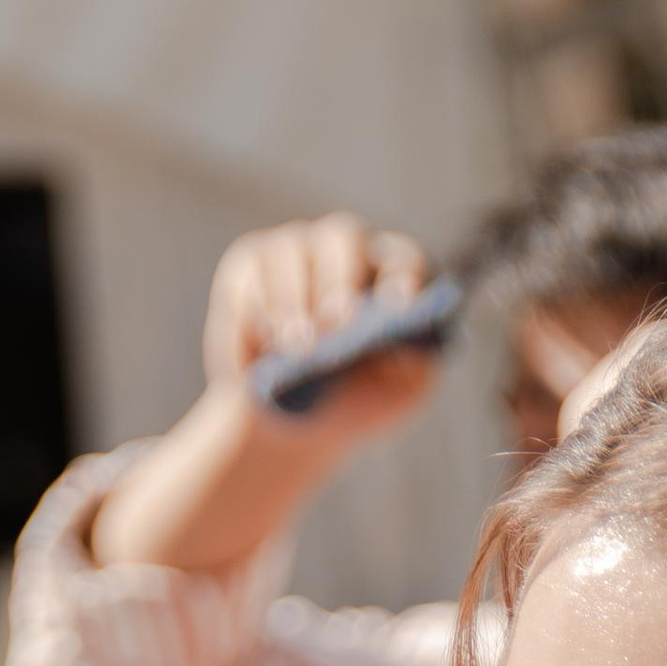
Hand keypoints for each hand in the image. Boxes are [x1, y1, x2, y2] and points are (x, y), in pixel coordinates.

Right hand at [206, 215, 440, 455]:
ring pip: (291, 254)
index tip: (399, 308)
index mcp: (392, 275)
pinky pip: (252, 274)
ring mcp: (295, 253)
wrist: (294, 426)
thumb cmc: (356, 401)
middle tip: (337, 322)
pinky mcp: (250, 266)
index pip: (406, 260)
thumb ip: (416, 368)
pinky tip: (264, 343)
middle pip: (344, 239)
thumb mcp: (397, 394)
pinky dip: (258, 309)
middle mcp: (345, 253)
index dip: (405, 276)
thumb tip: (408, 347)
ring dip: (293, 301)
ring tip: (296, 347)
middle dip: (340, 280)